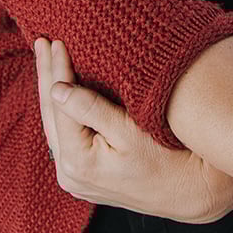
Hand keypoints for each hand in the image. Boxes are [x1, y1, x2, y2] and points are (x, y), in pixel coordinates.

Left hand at [34, 37, 232, 222]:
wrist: (190, 192)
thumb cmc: (168, 159)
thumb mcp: (131, 130)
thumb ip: (92, 109)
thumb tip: (57, 89)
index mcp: (79, 163)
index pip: (60, 106)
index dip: (58, 71)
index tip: (57, 41)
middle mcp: (69, 175)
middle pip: (50, 115)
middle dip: (47, 76)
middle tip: (41, 41)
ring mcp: (75, 178)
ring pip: (55, 124)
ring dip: (51, 90)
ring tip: (46, 58)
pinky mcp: (84, 175)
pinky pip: (64, 134)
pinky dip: (62, 109)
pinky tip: (60, 89)